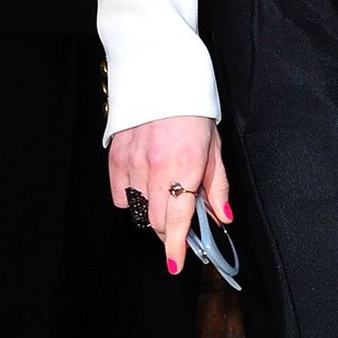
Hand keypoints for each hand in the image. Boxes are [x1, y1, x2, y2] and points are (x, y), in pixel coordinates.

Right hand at [108, 115, 229, 275]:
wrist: (162, 73)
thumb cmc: (192, 109)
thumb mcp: (214, 146)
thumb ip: (217, 185)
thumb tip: (222, 216)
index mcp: (185, 164)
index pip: (179, 218)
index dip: (177, 246)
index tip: (175, 263)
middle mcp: (157, 166)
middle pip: (157, 220)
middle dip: (169, 228)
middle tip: (179, 217)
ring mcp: (133, 162)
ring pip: (139, 208)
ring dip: (153, 209)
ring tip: (164, 186)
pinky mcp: (116, 157)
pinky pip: (121, 194)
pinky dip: (131, 196)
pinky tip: (144, 180)